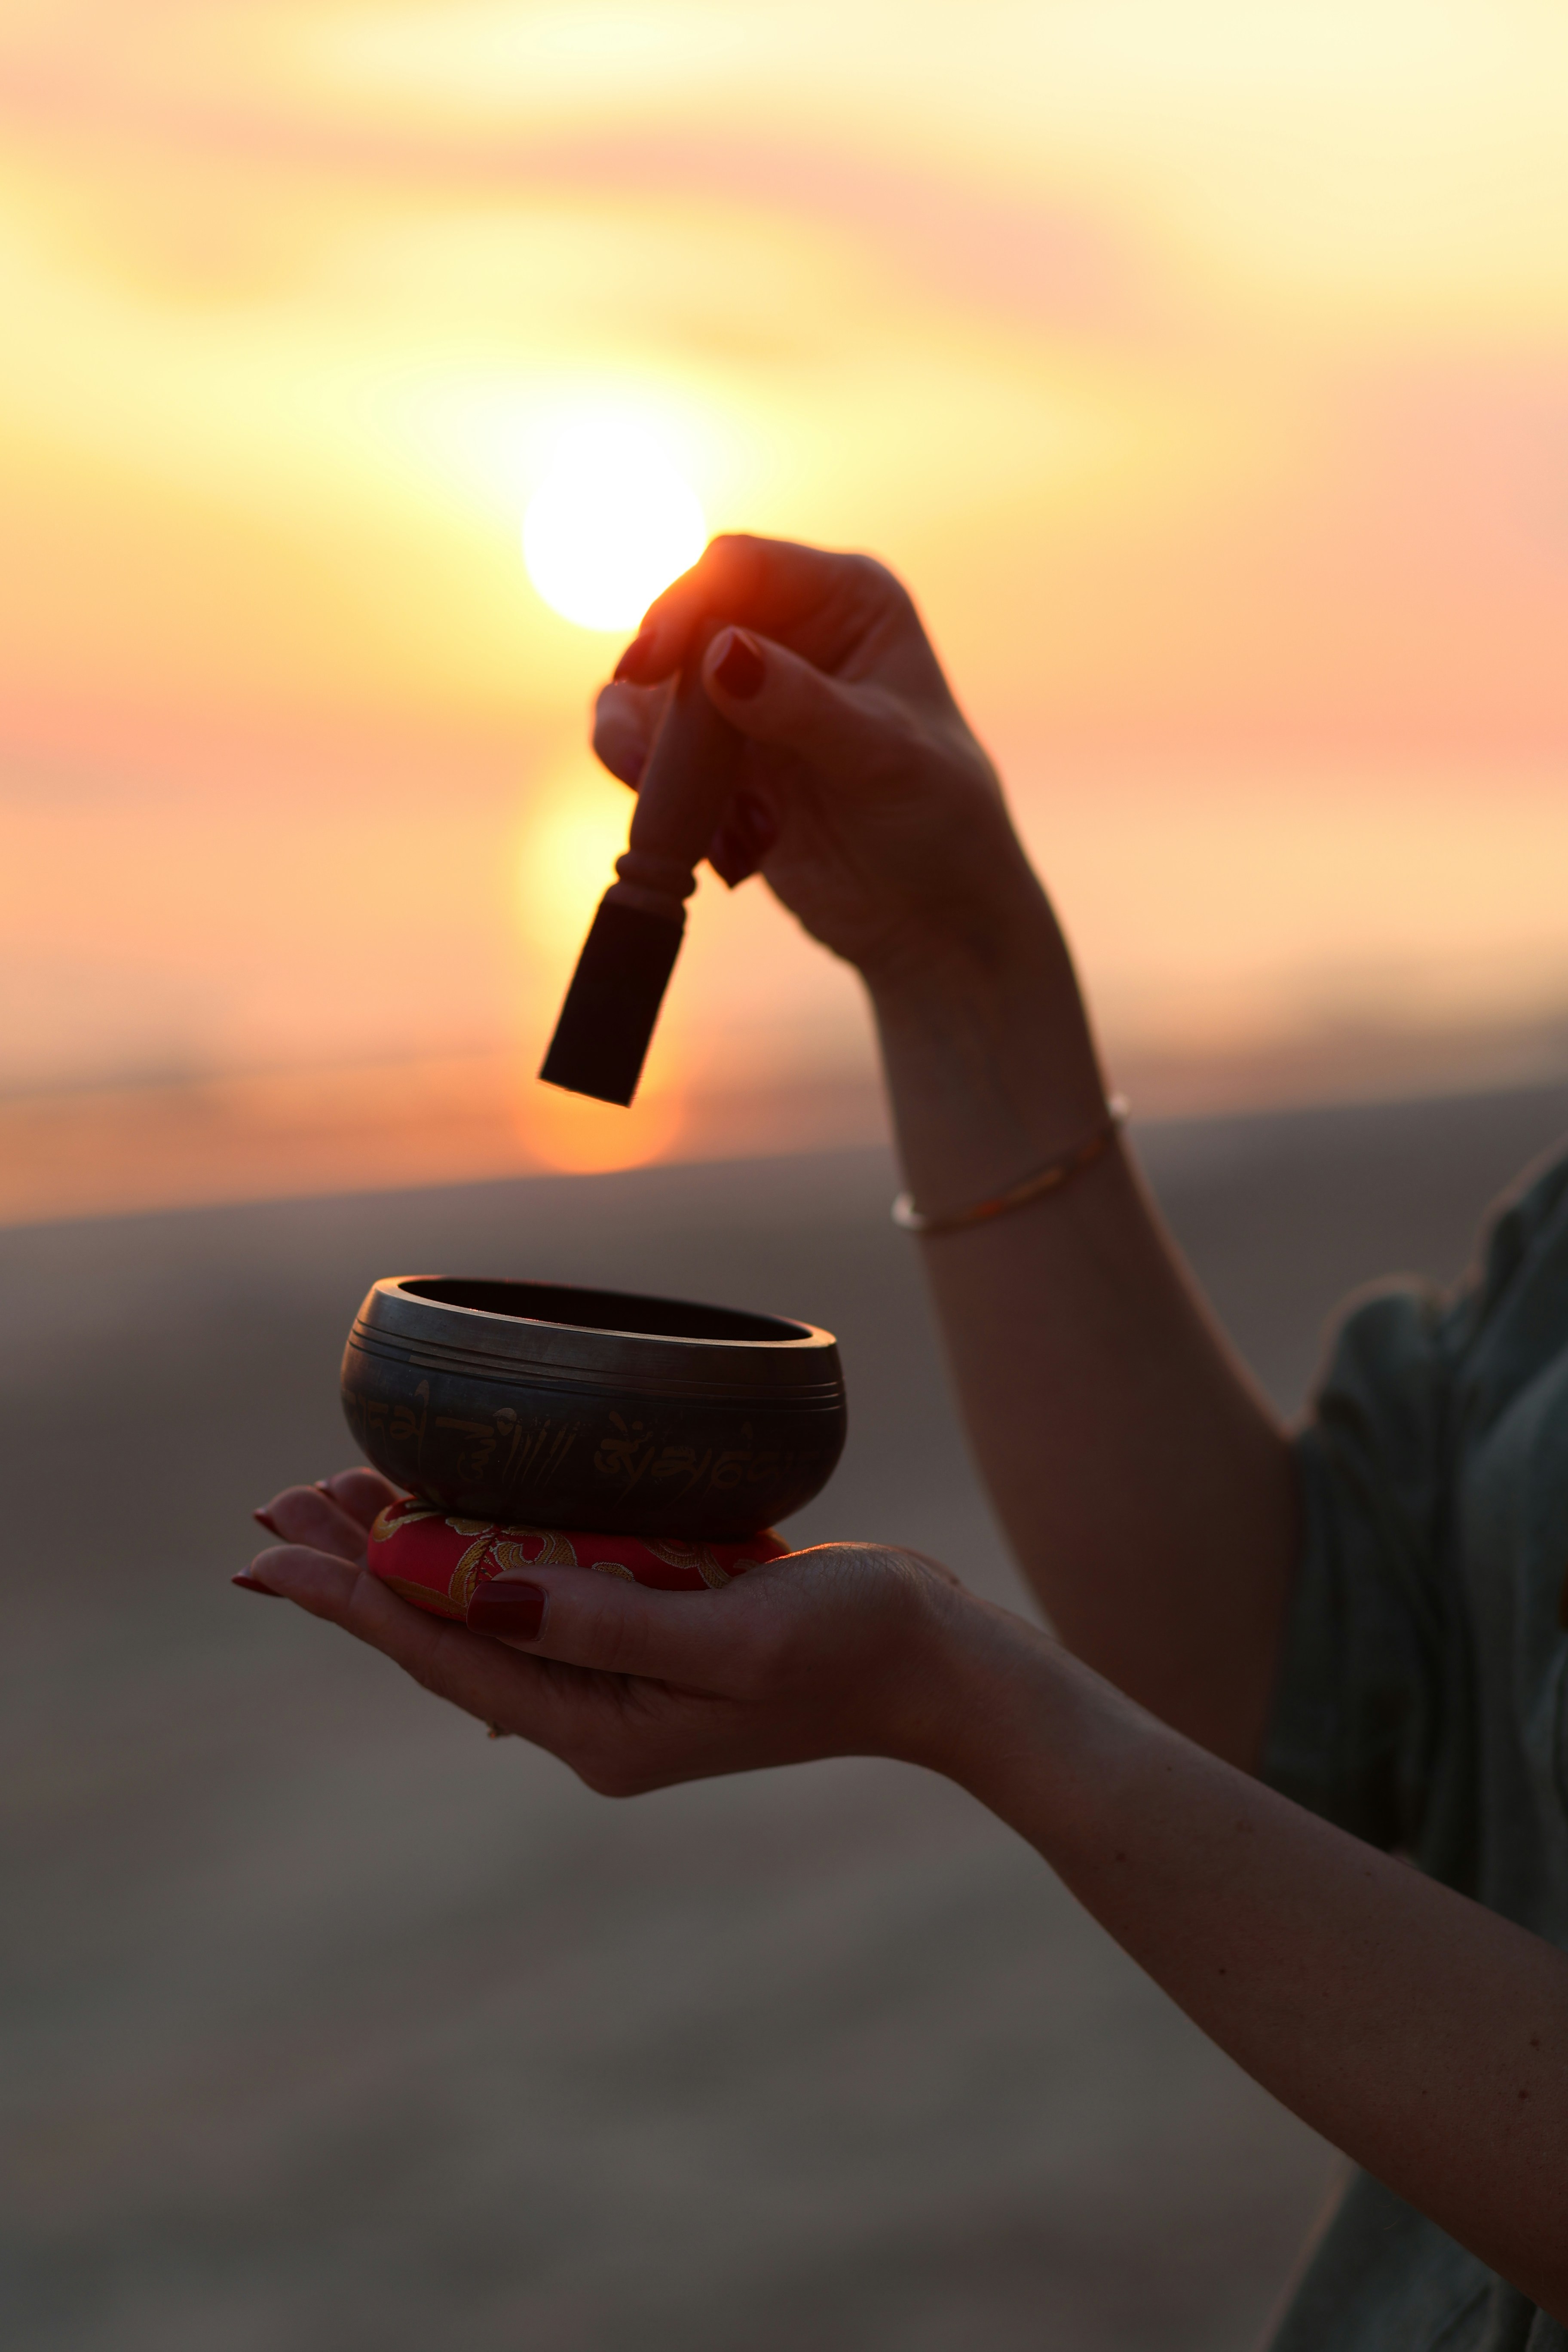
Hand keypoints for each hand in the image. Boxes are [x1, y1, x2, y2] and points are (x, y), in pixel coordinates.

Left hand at [241, 1471, 979, 1793]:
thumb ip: (604, 1613)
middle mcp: (598, 1709)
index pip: (449, 1654)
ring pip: (491, 1604)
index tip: (277, 1555)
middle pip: (451, 1632)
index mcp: (603, 1727)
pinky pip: (549, 1589)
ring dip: (417, 1550)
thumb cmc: (858, 1646)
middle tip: (278, 1510)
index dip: (358, 1599)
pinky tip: (458, 1511)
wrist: (949, 1669)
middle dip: (363, 1571)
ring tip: (338, 1497)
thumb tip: (480, 1585)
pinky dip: (493, 1544)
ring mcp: (628, 1672)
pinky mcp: (659, 1630)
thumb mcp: (730, 1630)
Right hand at [594, 534, 1047, 988]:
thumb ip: (803, 704)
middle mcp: (791, 633)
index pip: (739, 569)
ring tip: (698, 819)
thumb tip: (720, 654)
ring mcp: (746, 696)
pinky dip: (657, 791)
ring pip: (649, 692)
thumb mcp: (884, 758)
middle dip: (658, 691)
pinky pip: (646, 751)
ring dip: (652, 752)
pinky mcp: (717, 758)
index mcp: (847, 600)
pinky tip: (717, 845)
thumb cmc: (940, 823)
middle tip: (646, 760)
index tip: (649, 666)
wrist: (932, 919)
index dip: (683, 606)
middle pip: (679, 625)